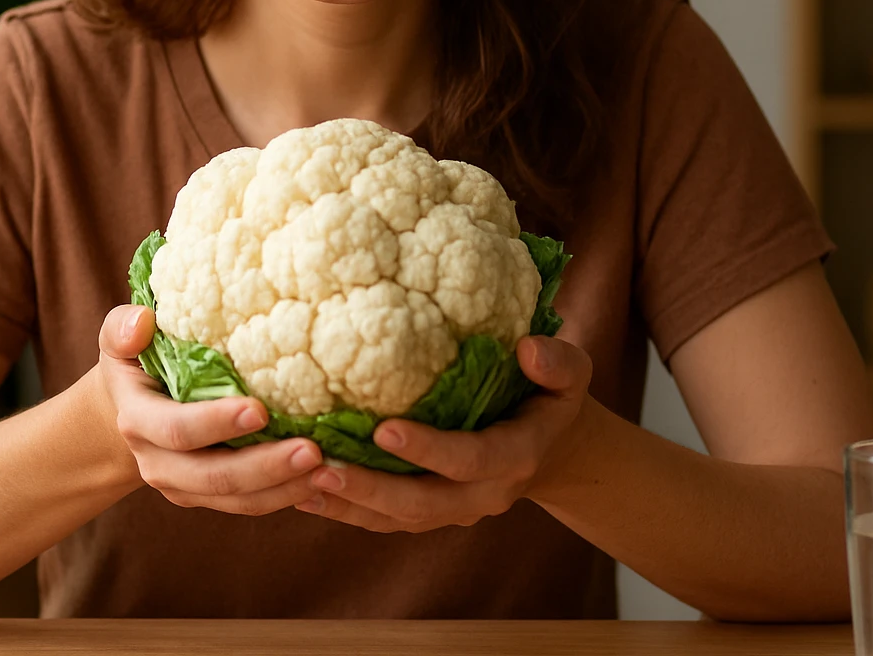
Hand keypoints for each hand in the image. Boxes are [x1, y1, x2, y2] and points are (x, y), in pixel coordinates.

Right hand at [94, 304, 323, 514]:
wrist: (126, 411)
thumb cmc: (135, 362)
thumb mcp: (120, 340)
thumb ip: (123, 329)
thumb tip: (141, 321)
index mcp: (138, 421)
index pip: (177, 430)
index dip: (216, 424)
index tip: (261, 410)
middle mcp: (158, 462)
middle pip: (214, 476)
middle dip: (265, 467)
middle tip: (312, 451)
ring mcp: (183, 486)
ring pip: (237, 498)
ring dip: (285, 489)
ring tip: (330, 470)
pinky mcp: (207, 496)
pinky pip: (248, 504)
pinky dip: (286, 497)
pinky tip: (323, 484)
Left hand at [294, 334, 592, 532]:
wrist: (555, 452)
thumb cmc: (552, 399)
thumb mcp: (572, 376)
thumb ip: (558, 363)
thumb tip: (527, 350)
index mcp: (516, 457)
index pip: (470, 459)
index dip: (429, 450)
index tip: (384, 430)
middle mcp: (484, 494)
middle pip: (423, 503)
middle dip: (372, 489)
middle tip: (322, 467)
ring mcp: (456, 510)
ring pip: (397, 519)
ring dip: (349, 505)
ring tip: (300, 484)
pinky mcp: (432, 514)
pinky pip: (385, 522)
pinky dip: (345, 512)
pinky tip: (302, 495)